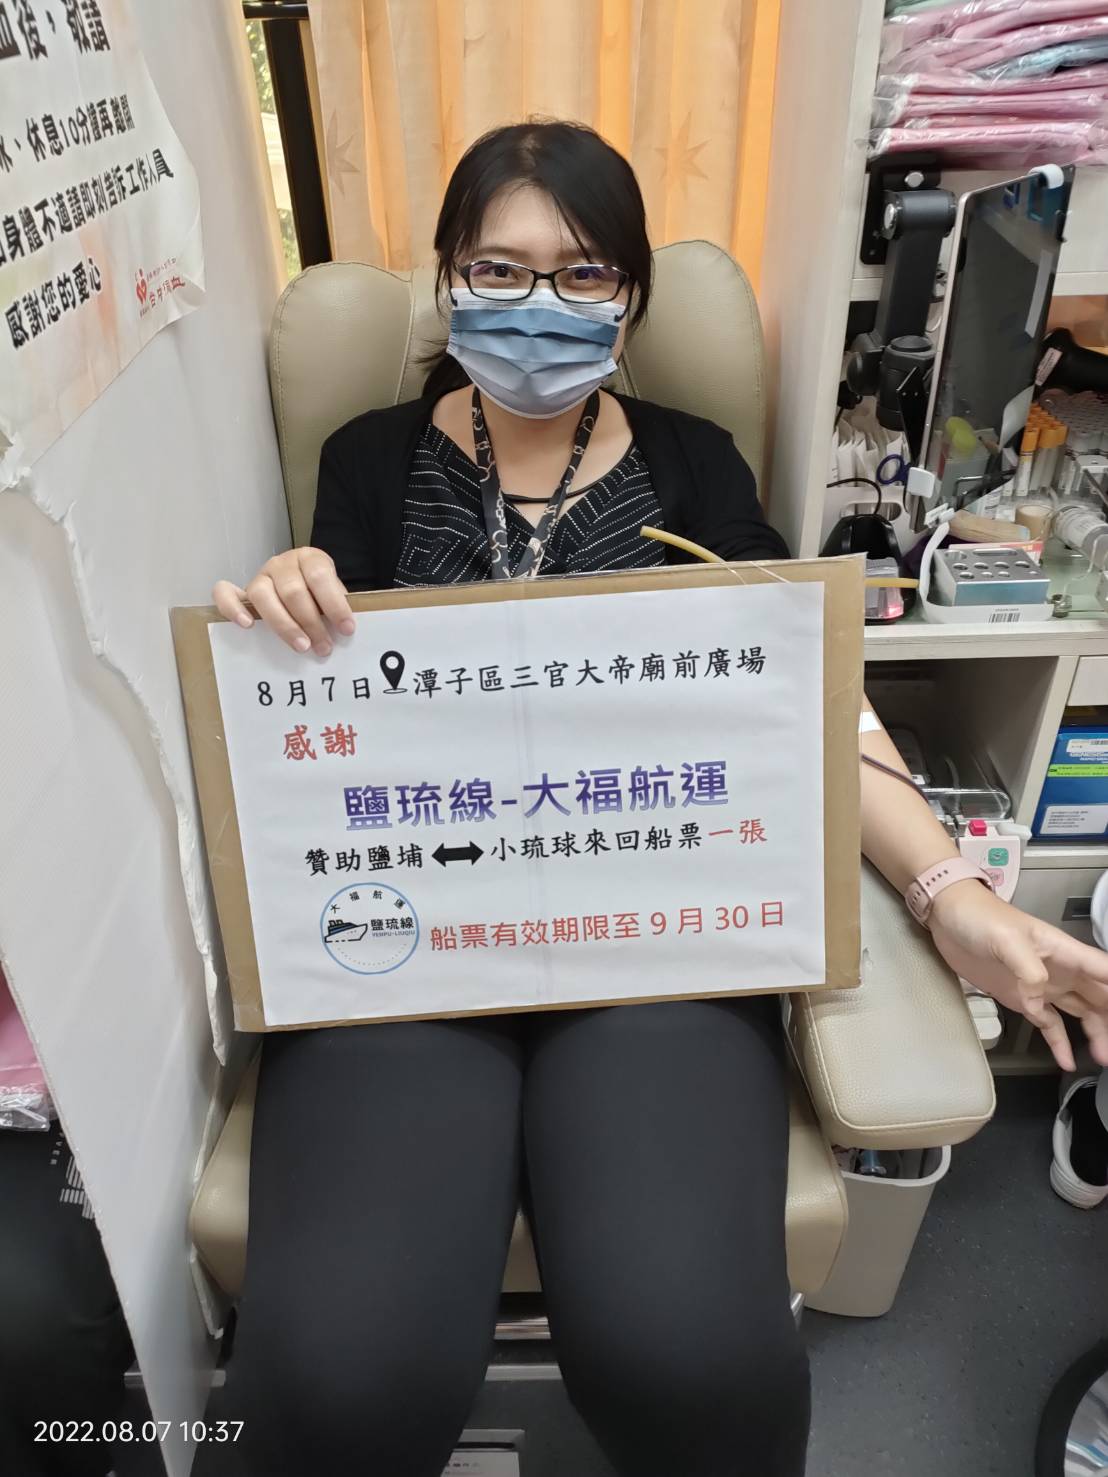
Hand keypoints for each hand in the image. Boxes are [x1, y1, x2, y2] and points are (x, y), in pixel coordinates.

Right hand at [213, 549, 354, 654]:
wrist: (301, 591)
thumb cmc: (320, 597)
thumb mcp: (333, 597)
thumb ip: (336, 610)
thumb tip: (343, 635)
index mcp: (310, 559)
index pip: (320, 577)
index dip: (334, 604)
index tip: (347, 629)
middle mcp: (282, 563)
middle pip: (293, 591)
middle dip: (311, 623)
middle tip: (324, 647)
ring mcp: (260, 576)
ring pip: (263, 596)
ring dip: (284, 625)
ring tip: (301, 646)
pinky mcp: (242, 591)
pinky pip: (226, 594)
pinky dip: (233, 609)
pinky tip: (247, 625)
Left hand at [929, 879, 1107, 1070]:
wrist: (949, 916)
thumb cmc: (980, 917)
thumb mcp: (1007, 939)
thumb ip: (1028, 969)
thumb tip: (1037, 1002)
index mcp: (1063, 951)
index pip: (1104, 971)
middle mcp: (1059, 969)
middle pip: (1099, 996)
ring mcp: (1040, 985)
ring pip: (1081, 1012)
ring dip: (1094, 1033)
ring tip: (1101, 1057)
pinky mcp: (1020, 997)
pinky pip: (1048, 1023)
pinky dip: (1058, 1042)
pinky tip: (1066, 1059)